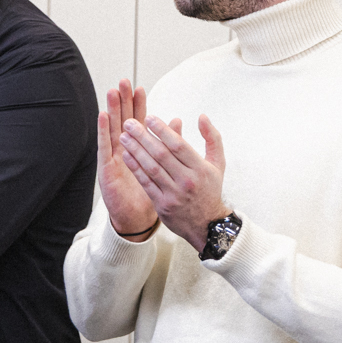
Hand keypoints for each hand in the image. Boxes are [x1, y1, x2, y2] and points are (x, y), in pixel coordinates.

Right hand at [97, 80, 159, 237]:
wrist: (138, 217)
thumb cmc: (152, 191)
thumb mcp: (165, 166)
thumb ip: (171, 142)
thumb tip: (178, 120)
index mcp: (140, 148)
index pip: (140, 121)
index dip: (139, 105)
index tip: (140, 88)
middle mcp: (124, 149)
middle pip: (123, 120)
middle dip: (124, 101)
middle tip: (123, 82)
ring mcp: (114, 157)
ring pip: (112, 128)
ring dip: (111, 110)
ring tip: (111, 92)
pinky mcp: (106, 168)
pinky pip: (104, 146)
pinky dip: (103, 131)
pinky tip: (103, 116)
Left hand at [117, 113, 228, 251]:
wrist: (207, 226)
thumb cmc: (210, 189)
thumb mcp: (218, 163)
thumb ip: (212, 138)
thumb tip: (202, 116)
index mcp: (200, 169)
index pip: (178, 145)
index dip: (162, 130)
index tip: (149, 117)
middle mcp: (187, 181)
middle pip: (161, 154)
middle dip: (143, 136)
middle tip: (129, 123)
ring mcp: (174, 194)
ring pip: (151, 168)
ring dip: (135, 150)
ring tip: (123, 136)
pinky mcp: (162, 205)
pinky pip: (146, 183)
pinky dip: (135, 168)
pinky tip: (126, 155)